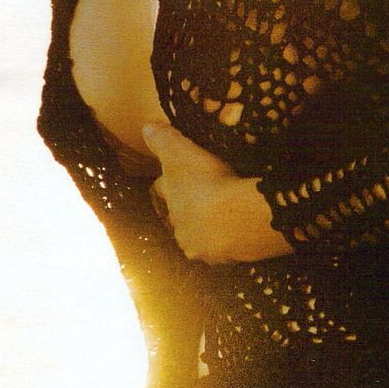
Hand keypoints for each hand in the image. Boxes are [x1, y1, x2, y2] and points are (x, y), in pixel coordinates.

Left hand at [141, 122, 292, 264]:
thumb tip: (145, 128)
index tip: (186, 177)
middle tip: (212, 197)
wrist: (239, 217)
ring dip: (213, 229)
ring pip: (204, 238)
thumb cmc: (206, 181)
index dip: (175, 183)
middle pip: (185, 219)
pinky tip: (243, 231)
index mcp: (172, 203)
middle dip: (193, 211)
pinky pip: (227, 250)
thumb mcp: (180, 152)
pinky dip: (233, 241)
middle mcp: (182, 230)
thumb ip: (162, 140)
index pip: (167, 191)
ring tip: (231, 216)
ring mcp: (204, 248)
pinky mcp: (226, 259)